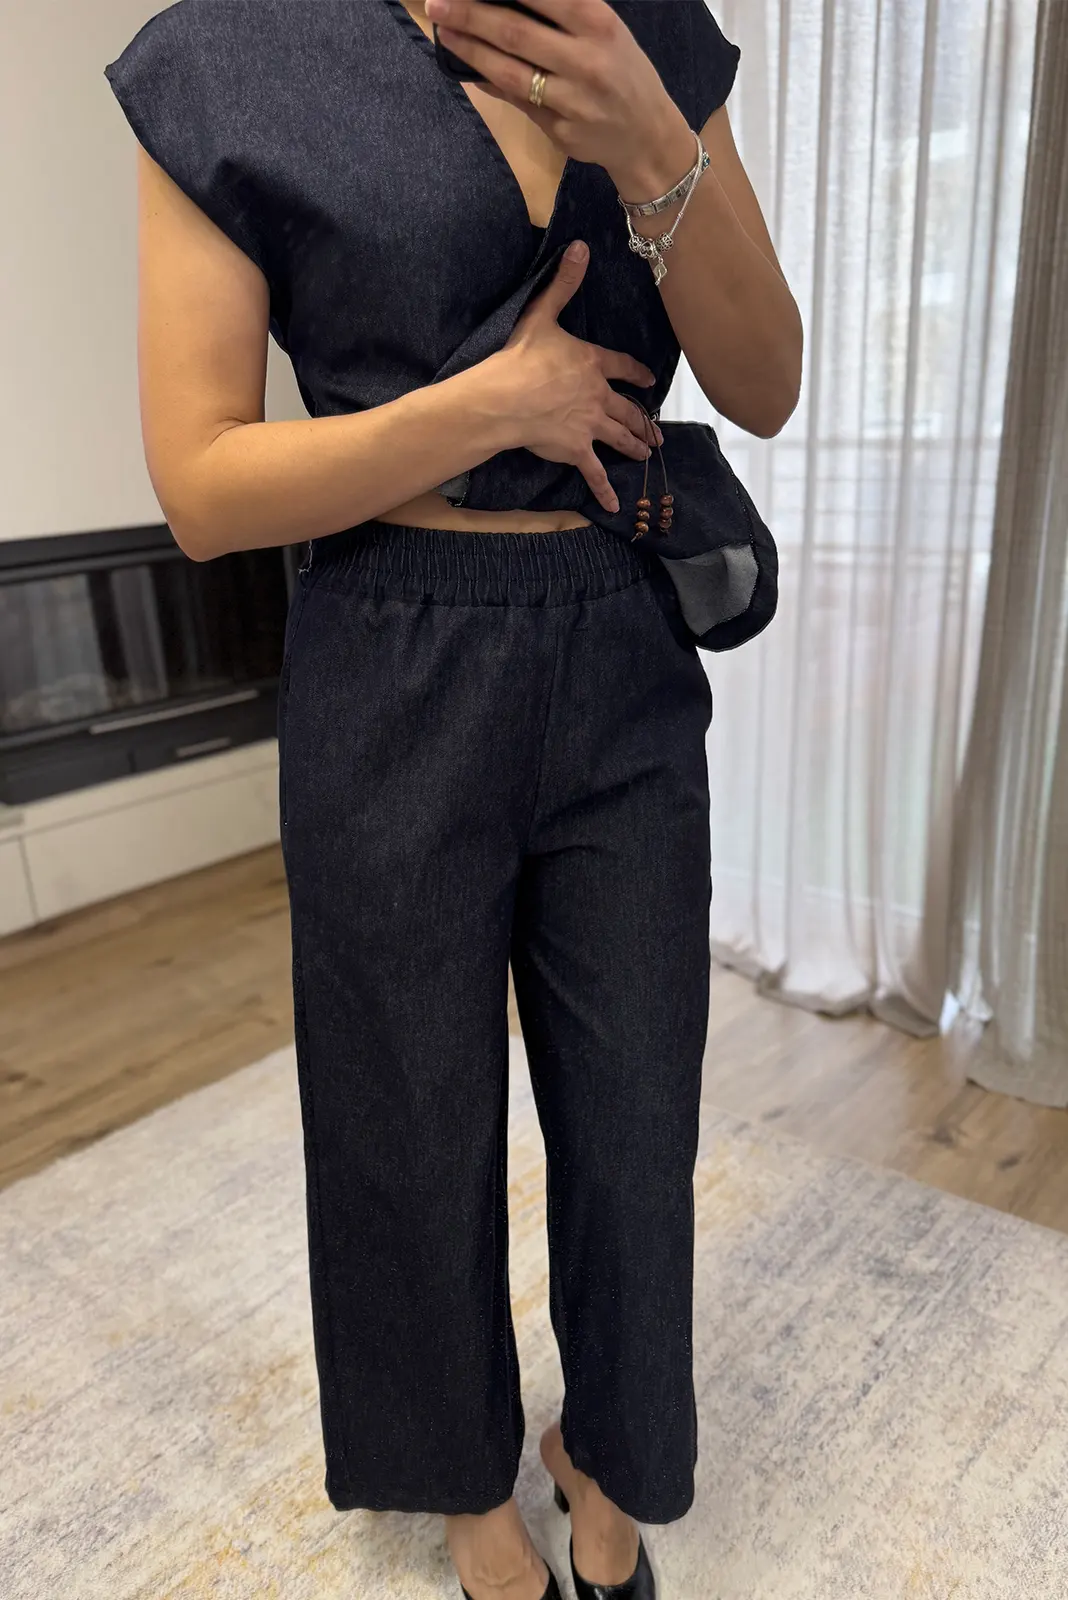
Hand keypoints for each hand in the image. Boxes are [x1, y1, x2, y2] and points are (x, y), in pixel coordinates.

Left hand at [423, 0, 687, 192]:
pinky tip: (468, 68)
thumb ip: (563, 13)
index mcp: (598, 22)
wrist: (648, 136)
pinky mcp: (560, 130)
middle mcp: (586, 59)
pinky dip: (489, 82)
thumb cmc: (623, 73)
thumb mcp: (605, 30)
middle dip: (470, 14)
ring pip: (509, 70)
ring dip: (470, 50)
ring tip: (444, 31)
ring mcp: (572, 99)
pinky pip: (516, 101)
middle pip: (514, 30)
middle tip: (437, 2)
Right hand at [493, 240, 661, 514]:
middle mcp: (598, 396)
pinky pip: (594, 473)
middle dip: (642, 421)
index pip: (623, 366)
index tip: (648, 380)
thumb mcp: (542, 315)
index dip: (637, 372)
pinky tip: (616, 506)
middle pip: (627, 410)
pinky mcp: (576, 450)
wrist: (506, 398)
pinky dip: (604, 490)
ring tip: (647, 453)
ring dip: (635, 446)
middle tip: (655, 433)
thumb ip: (563, 284)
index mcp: (592, 363)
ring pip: (620, 437)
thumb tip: (580, 247)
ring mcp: (589, 425)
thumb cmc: (520, 358)